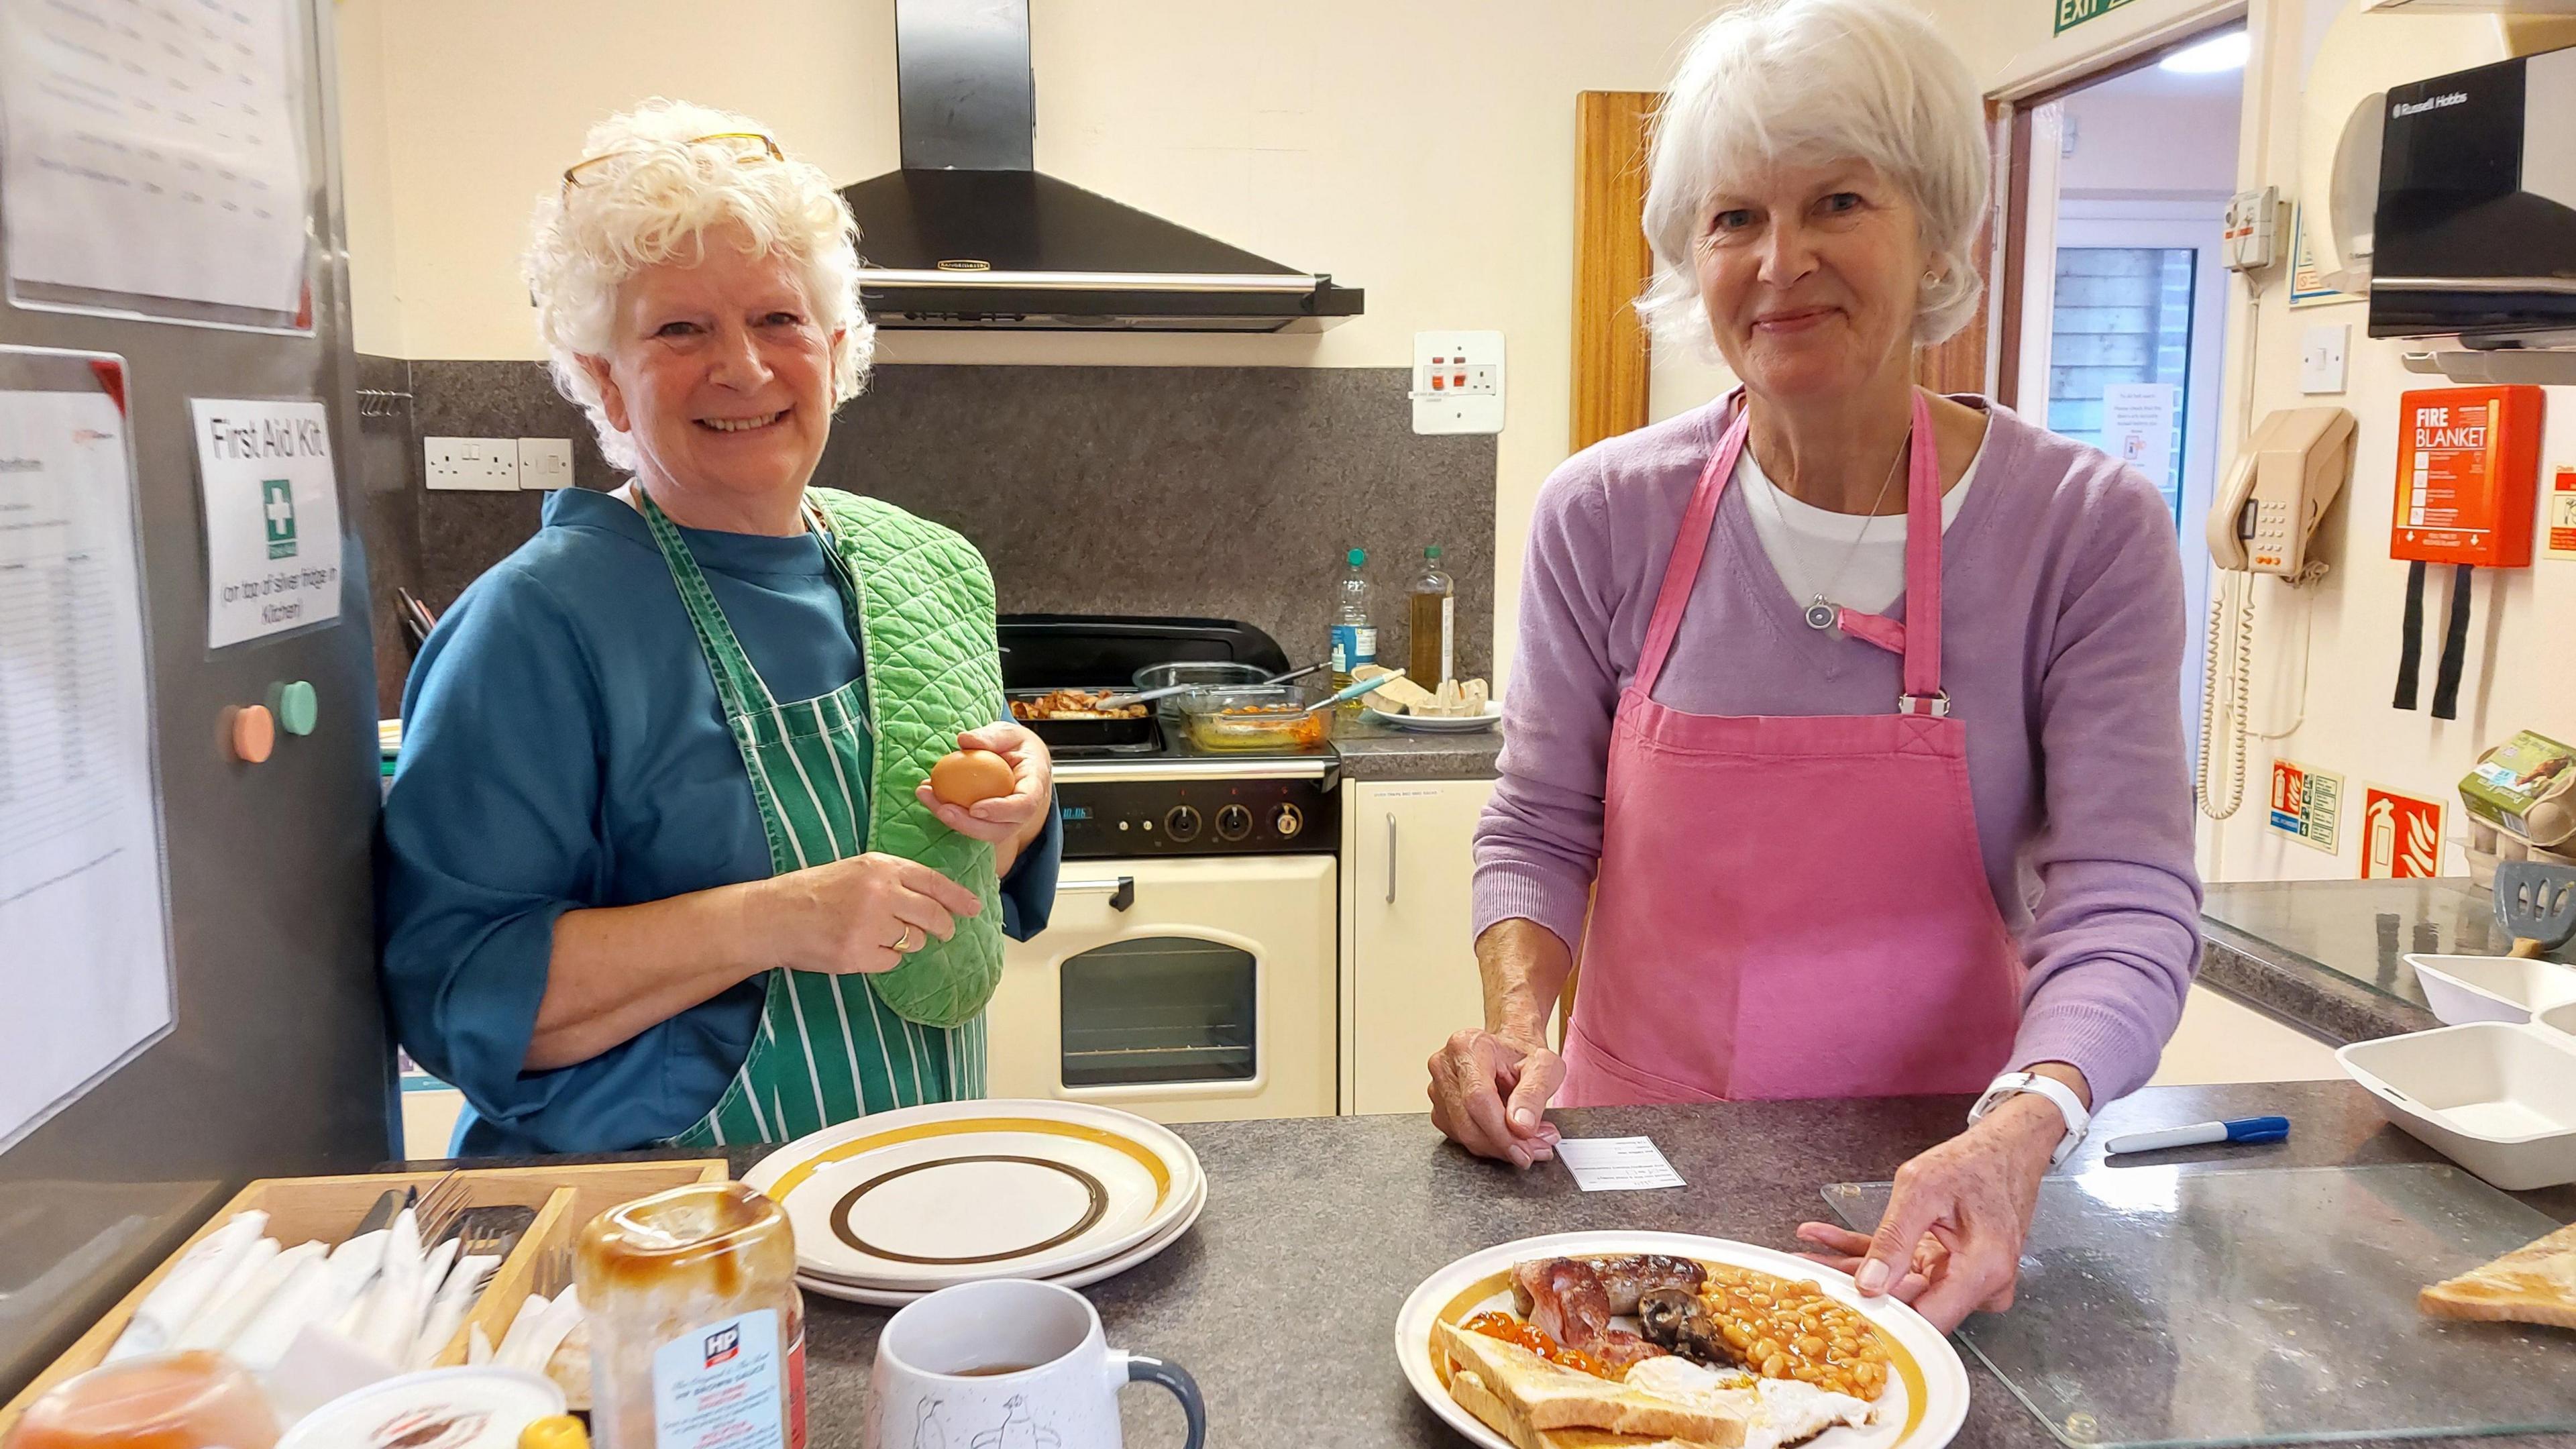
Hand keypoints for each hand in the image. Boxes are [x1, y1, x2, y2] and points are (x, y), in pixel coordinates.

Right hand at [761, 852, 982, 975]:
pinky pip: (891, 961)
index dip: (958, 897)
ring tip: (878, 935)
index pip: (933, 882)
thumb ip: (891, 879)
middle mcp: (880, 893)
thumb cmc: (812, 891)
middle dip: (942, 926)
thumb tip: (932, 898)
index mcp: (880, 867)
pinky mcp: (858, 954)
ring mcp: (870, 925)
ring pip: (913, 940)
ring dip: (905, 942)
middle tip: (943, 931)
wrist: (773, 916)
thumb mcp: (854, 870)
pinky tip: (861, 948)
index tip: (973, 907)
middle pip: (932, 915)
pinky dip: (882, 958)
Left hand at [915, 722, 1053, 871]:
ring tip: (926, 795)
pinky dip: (946, 811)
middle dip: (969, 825)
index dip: (1001, 811)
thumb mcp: (1008, 733)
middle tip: (942, 809)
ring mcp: (1006, 821)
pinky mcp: (988, 823)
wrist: (1019, 760)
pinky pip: (969, 824)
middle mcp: (1023, 810)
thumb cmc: (1016, 746)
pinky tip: (927, 794)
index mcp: (1035, 785)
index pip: (1024, 805)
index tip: (975, 808)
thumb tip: (965, 739)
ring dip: (952, 820)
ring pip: (982, 832)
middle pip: (1001, 829)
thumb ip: (991, 736)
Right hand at [1428, 1028, 1565, 1167]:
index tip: (1526, 1149)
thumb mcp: (1544, 1067)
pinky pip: (1460, 1138)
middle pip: (1467, 1122)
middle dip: (1504, 1144)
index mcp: (1468, 1047)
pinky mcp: (1439, 1108)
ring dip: (1499, 1147)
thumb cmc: (1524, 1054)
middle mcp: (1445, 1065)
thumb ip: (1533, 1095)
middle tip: (1537, 1148)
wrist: (1511, 1049)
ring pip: (1463, 1134)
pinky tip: (1508, 1136)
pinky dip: (1487, 1145)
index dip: (1501, 1131)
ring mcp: (1437, 1088)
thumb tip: (1522, 1127)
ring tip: (1530, 1140)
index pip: (1478, 1098)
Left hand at [1790, 1094, 2062, 1330]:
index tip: (1837, 1307)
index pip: (1926, 1318)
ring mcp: (1967, 1281)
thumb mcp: (1923, 1190)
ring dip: (1855, 1270)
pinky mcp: (1953, 1270)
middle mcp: (1980, 1286)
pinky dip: (1870, 1256)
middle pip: (1910, 1304)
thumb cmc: (1973, 1162)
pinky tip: (1825, 1242)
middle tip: (1807, 1278)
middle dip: (1856, 1291)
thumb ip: (1895, 1239)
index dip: (1882, 1317)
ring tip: (1806, 1258)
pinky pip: (1906, 1269)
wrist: (2006, 1150)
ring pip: (1901, 1286)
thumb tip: (1869, 1285)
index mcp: (1983, 1270)